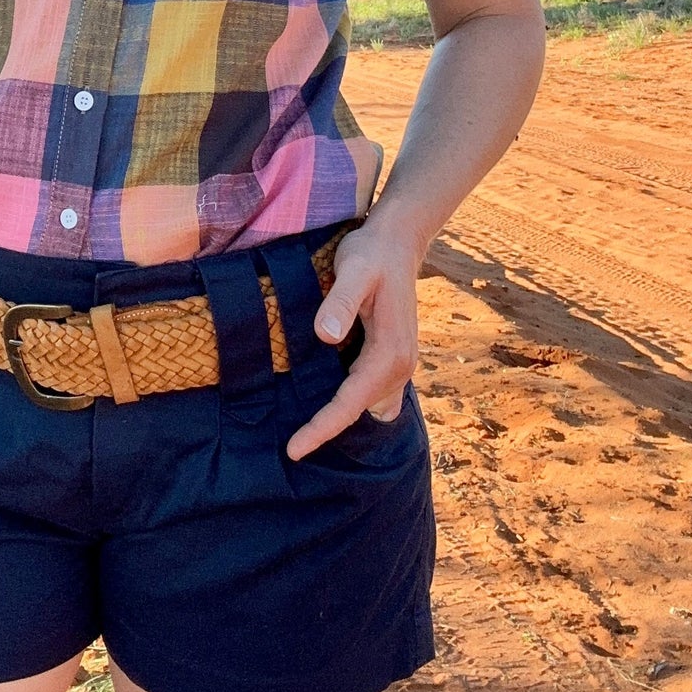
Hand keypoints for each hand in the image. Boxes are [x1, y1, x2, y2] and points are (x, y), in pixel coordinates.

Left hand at [284, 221, 421, 460]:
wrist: (397, 241)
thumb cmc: (371, 254)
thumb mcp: (355, 270)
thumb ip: (341, 302)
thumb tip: (326, 336)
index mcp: (390, 354)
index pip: (350, 403)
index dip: (322, 428)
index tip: (294, 450)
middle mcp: (399, 366)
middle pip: (358, 410)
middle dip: (328, 428)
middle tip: (292, 447)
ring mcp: (398, 363)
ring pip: (366, 405)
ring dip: (340, 418)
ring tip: (306, 433)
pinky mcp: (391, 356)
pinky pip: (372, 393)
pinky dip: (353, 404)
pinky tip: (328, 402)